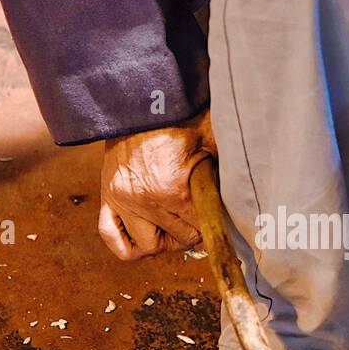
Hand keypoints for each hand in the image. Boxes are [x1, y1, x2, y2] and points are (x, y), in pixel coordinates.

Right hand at [98, 110, 214, 259]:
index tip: (211, 218)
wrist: (139, 103)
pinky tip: (143, 236)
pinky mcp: (107, 196)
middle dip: (189, 234)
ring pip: (146, 246)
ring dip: (162, 241)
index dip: (208, 227)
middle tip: (194, 222)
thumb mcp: (209, 142)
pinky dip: (125, 244)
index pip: (197, 231)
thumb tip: (241, 196)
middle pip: (176, 241)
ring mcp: (123, 201)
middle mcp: (145, 201)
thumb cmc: (177, 119)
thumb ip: (221, 173)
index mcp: (172, 190)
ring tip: (171, 227)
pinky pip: (110, 236)